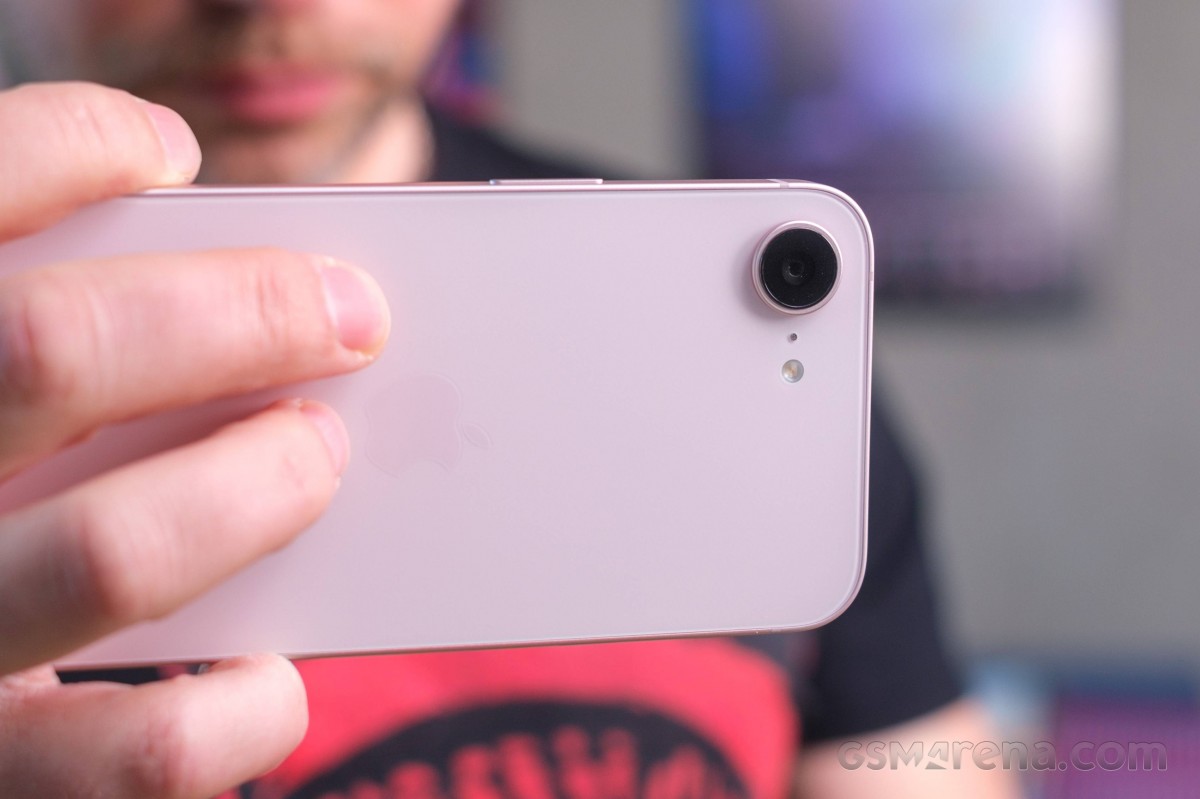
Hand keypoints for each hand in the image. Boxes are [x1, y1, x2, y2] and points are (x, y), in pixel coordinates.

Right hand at [0, 83, 390, 796]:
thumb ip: (42, 330)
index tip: (175, 158)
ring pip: (113, 554)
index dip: (73, 146)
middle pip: (54, 351)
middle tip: (353, 317)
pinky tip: (267, 673)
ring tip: (318, 458)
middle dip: (241, 317)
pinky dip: (245, 707)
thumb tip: (183, 225)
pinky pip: (146, 752)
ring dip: (256, 492)